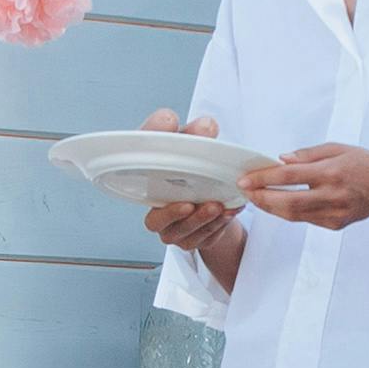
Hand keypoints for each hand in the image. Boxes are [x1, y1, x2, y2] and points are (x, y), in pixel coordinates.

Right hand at [137, 111, 243, 269]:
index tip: (161, 152)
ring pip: (181, 232)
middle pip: (155, 219)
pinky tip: (229, 212)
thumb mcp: (194, 146)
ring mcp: (171, 229)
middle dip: (173, 213)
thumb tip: (206, 126)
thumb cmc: (192, 172)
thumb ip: (196, 135)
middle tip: (190, 204)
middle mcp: (155, 208)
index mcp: (148, 181)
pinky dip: (218, 225)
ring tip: (219, 207)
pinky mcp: (190, 241)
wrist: (211, 199)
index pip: (138, 165)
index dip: (148, 162)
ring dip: (201, 220)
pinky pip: (203, 238)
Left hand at [244, 144, 368, 233]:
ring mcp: (335, 213)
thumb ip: (308, 154)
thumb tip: (281, 159)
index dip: (264, 178)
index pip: (290, 176)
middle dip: (262, 198)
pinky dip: (288, 213)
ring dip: (271, 208)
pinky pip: (305, 220)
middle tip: (244, 192)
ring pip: (294, 215)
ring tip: (255, 199)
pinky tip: (277, 205)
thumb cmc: (363, 164)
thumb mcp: (337, 148)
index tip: (245, 179)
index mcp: (331, 172)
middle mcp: (332, 195)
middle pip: (288, 202)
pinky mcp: (335, 224)